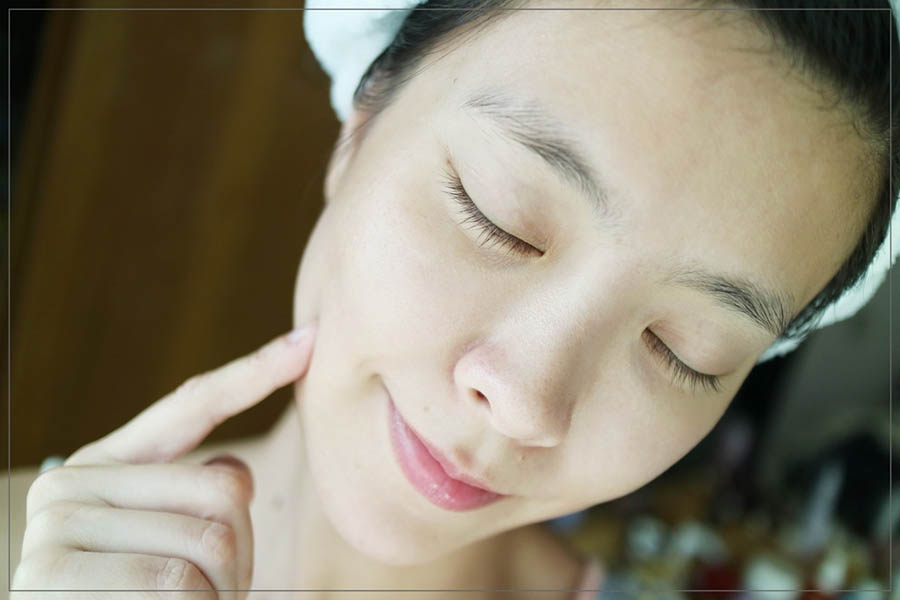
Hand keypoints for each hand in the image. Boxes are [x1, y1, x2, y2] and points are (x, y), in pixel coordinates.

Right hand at [11, 324, 316, 598]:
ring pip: (208, 544)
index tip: (311, 339)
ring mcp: (56, 525)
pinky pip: (174, 585)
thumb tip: (237, 472)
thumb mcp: (168, 541)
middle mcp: (69, 482)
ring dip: (221, 591)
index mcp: (103, 464)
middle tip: (219, 590)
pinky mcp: (51, 572)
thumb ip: (196, 494)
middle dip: (242, 553)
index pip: (193, 405)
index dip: (257, 371)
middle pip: (224, 491)